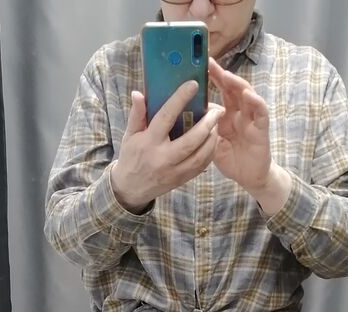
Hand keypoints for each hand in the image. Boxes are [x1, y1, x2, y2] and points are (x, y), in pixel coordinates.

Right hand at [111, 82, 223, 213]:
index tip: (193, 85)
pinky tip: (213, 140)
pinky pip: (201, 166)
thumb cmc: (131, 157)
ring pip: (200, 155)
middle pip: (191, 140)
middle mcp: (163, 158)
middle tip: (217, 110)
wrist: (131, 189)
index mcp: (149, 142)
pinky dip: (210, 152)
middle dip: (207, 124)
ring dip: (212, 138)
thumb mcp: (129, 135)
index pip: (166, 117)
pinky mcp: (182, 180)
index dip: (180, 99)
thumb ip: (136, 114)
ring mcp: (174, 171)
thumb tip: (138, 93)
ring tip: (217, 124)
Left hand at [209, 58, 290, 212]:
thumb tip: (191, 116)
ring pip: (247, 95)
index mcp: (227, 114)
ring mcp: (251, 118)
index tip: (201, 65)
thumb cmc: (231, 159)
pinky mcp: (261, 128)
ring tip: (226, 75)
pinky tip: (247, 95)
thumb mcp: (212, 143)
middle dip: (222, 74)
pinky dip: (255, 102)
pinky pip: (260, 112)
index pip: (220, 91)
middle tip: (210, 62)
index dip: (213, 77)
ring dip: (237, 84)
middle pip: (232, 88)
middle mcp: (240, 112)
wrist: (249, 177)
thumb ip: (205, 130)